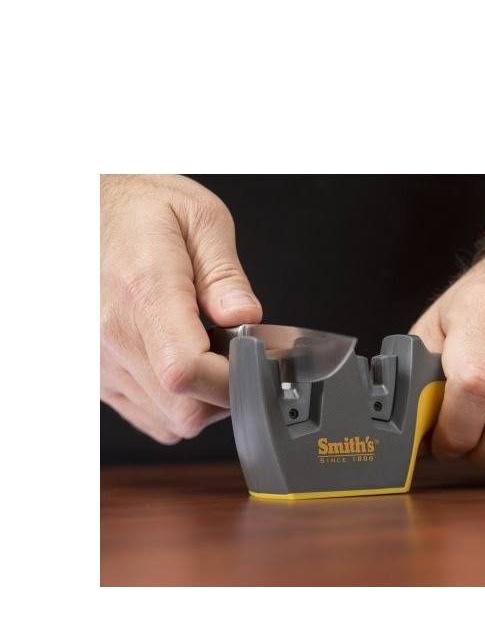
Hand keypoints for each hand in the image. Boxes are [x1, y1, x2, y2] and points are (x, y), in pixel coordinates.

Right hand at [101, 174, 261, 442]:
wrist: (83, 207)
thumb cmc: (140, 209)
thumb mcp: (200, 219)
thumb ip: (226, 277)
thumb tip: (246, 320)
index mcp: (142, 290)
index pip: (187, 371)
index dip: (233, 380)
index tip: (257, 362)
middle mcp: (111, 334)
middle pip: (183, 409)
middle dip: (226, 395)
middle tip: (239, 357)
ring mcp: (99, 360)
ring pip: (168, 421)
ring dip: (203, 401)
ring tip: (209, 354)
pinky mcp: (96, 374)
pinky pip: (149, 416)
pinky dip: (177, 404)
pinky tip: (183, 364)